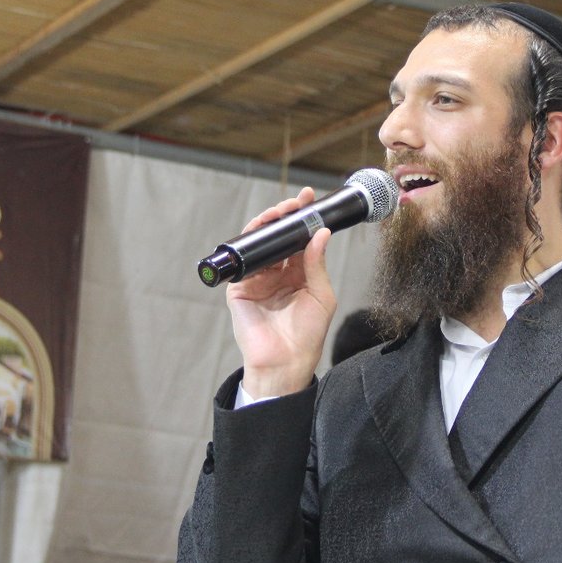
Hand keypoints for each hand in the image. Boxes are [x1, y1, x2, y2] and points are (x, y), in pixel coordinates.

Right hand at [226, 188, 336, 398]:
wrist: (286, 362)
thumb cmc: (307, 335)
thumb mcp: (321, 295)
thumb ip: (316, 264)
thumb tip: (321, 233)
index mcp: (298, 275)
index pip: (299, 240)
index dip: (303, 219)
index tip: (308, 199)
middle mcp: (277, 273)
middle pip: (278, 237)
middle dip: (283, 217)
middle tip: (293, 203)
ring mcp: (257, 279)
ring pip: (259, 244)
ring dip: (266, 224)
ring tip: (278, 212)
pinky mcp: (239, 287)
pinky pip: (243, 260)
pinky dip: (250, 243)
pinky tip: (260, 231)